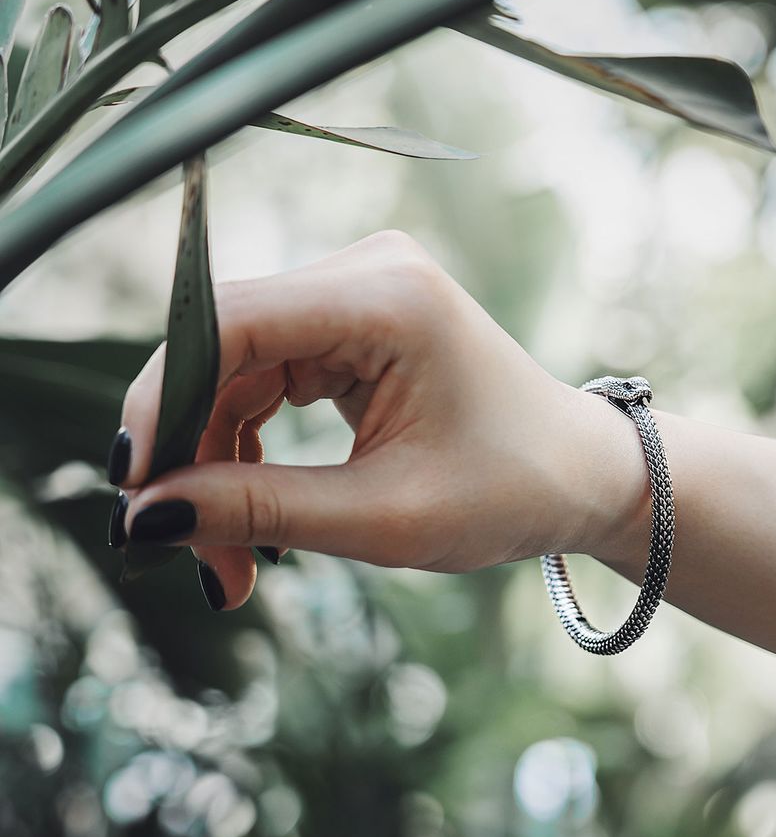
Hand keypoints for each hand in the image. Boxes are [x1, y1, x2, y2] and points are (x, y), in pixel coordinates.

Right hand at [112, 231, 649, 609]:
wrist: (582, 475)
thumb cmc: (512, 491)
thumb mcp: (384, 516)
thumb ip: (258, 510)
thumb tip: (141, 518)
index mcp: (387, 297)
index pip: (228, 322)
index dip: (161, 401)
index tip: (133, 491)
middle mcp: (368, 272)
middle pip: (224, 350)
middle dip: (193, 454)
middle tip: (186, 554)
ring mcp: (361, 291)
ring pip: (236, 370)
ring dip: (217, 463)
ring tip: (232, 564)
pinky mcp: (355, 323)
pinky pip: (267, 376)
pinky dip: (248, 446)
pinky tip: (256, 514)